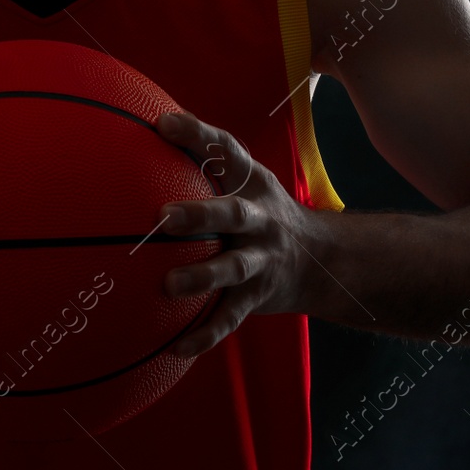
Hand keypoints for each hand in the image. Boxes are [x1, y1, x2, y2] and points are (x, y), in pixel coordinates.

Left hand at [155, 109, 314, 356]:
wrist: (323, 260)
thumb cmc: (260, 211)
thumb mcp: (244, 179)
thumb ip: (202, 157)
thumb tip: (146, 122)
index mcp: (251, 183)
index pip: (227, 151)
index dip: (198, 135)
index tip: (163, 124)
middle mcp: (260, 219)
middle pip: (232, 213)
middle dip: (200, 213)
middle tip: (163, 216)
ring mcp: (262, 260)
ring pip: (233, 268)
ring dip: (202, 276)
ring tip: (168, 285)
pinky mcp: (257, 297)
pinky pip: (230, 318)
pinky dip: (206, 335)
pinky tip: (176, 347)